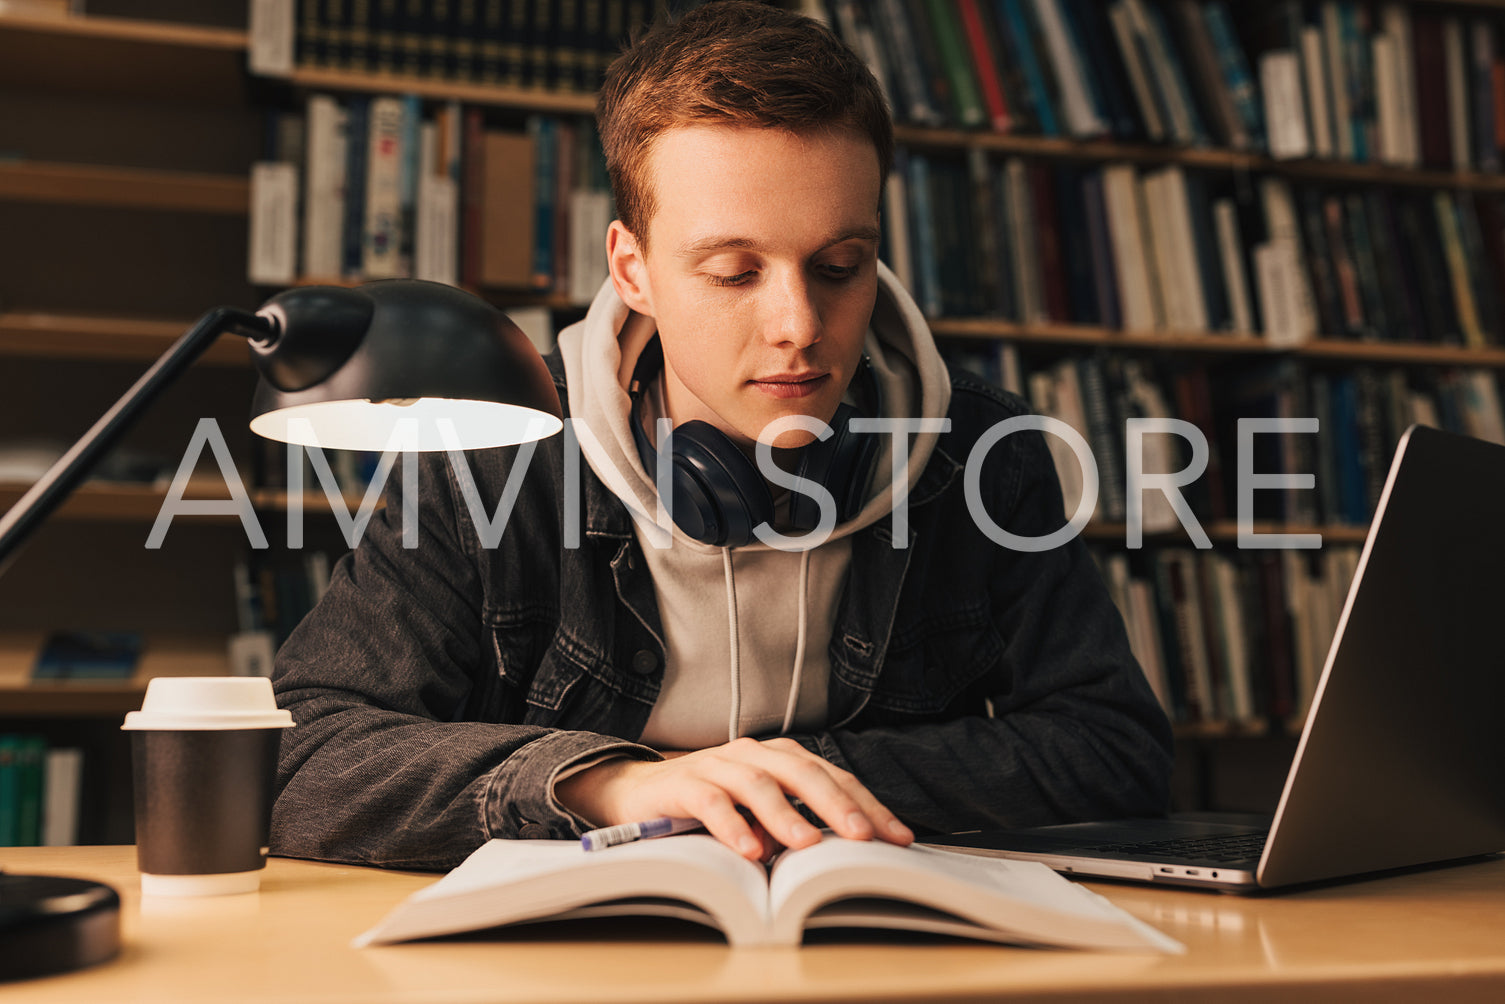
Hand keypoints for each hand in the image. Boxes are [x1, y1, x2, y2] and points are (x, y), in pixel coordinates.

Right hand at [555, 737, 913, 861]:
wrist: (639, 792)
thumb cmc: (710, 804)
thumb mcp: (761, 814)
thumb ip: (795, 825)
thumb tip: (840, 854)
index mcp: (780, 758)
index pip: (833, 777)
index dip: (867, 805)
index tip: (897, 837)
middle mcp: (753, 754)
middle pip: (803, 773)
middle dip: (837, 805)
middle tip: (863, 837)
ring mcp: (718, 765)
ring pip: (759, 784)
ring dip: (785, 816)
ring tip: (807, 845)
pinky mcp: (684, 783)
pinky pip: (712, 801)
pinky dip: (732, 824)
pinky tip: (748, 850)